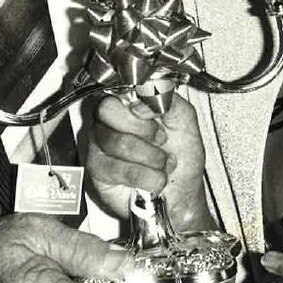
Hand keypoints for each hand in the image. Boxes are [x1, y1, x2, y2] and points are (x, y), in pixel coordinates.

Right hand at [86, 93, 211, 231]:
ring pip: (117, 141)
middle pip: (107, 109)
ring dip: (150, 157)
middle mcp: (109, 121)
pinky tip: (153, 179)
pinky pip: (116, 168)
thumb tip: (140, 102)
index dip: (140, 102)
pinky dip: (144, 176)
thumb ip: (168, 100)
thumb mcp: (185, 120)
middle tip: (161, 139)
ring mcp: (100, 145)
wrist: (182, 196)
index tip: (159, 117)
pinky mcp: (97, 171)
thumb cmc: (181, 158)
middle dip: (141, 128)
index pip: (119, 87)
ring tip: (162, 164)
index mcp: (130, 103)